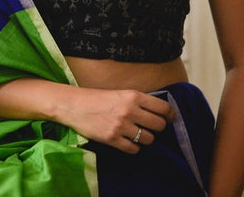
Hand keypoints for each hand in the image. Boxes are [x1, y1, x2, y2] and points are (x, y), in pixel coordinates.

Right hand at [55, 87, 174, 153]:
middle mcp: (130, 110)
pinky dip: (134, 148)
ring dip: (146, 139)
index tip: (169, 119)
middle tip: (151, 128)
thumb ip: (138, 101)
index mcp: (133, 96)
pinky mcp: (112, 139)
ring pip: (149, 139)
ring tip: (137, 134)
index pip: (163, 108)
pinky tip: (128, 142)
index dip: (170, 115)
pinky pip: (134, 149)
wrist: (74, 105)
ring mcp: (121, 125)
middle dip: (158, 128)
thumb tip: (159, 112)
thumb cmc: (97, 98)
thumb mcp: (121, 93)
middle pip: (159, 125)